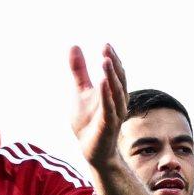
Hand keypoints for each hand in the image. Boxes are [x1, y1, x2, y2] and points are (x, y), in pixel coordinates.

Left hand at [71, 43, 129, 166]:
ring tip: (105, 61)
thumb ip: (79, 71)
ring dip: (111, 76)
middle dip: (113, 64)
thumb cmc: (89, 122)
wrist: (90, 150)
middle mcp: (118, 102)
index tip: (105, 45)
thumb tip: (74, 46)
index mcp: (114, 93)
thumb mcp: (81, 92)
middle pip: (119, 79)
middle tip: (106, 48)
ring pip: (116, 92)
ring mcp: (114, 114)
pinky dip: (106, 95)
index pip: (116, 73)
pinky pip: (109, 109)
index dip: (112, 59)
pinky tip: (102, 82)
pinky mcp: (107, 125)